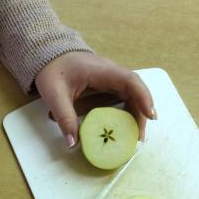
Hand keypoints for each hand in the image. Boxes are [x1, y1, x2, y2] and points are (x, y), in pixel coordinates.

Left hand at [34, 51, 155, 147]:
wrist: (48, 55)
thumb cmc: (52, 70)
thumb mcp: (55, 95)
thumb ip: (65, 118)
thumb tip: (73, 143)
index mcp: (102, 71)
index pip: (130, 81)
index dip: (143, 98)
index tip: (150, 116)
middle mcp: (111, 73)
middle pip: (135, 91)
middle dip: (141, 113)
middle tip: (139, 138)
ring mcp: (110, 78)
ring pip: (131, 95)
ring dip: (135, 114)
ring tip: (134, 137)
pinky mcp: (106, 85)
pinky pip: (122, 97)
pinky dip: (126, 112)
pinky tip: (124, 127)